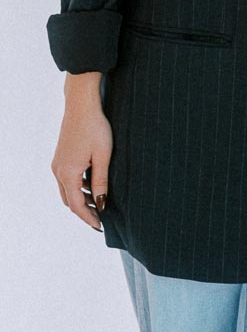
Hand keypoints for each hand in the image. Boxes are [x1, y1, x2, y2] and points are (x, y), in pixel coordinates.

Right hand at [51, 83, 111, 231]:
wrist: (81, 105)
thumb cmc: (95, 127)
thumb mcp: (103, 156)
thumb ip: (101, 181)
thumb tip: (101, 204)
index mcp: (68, 173)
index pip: (77, 206)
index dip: (88, 218)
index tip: (100, 227)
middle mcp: (58, 171)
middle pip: (70, 201)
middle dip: (83, 211)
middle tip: (100, 217)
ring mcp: (58, 163)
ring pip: (67, 190)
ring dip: (81, 199)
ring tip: (98, 201)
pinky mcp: (60, 157)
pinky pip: (67, 179)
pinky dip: (78, 186)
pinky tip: (92, 183)